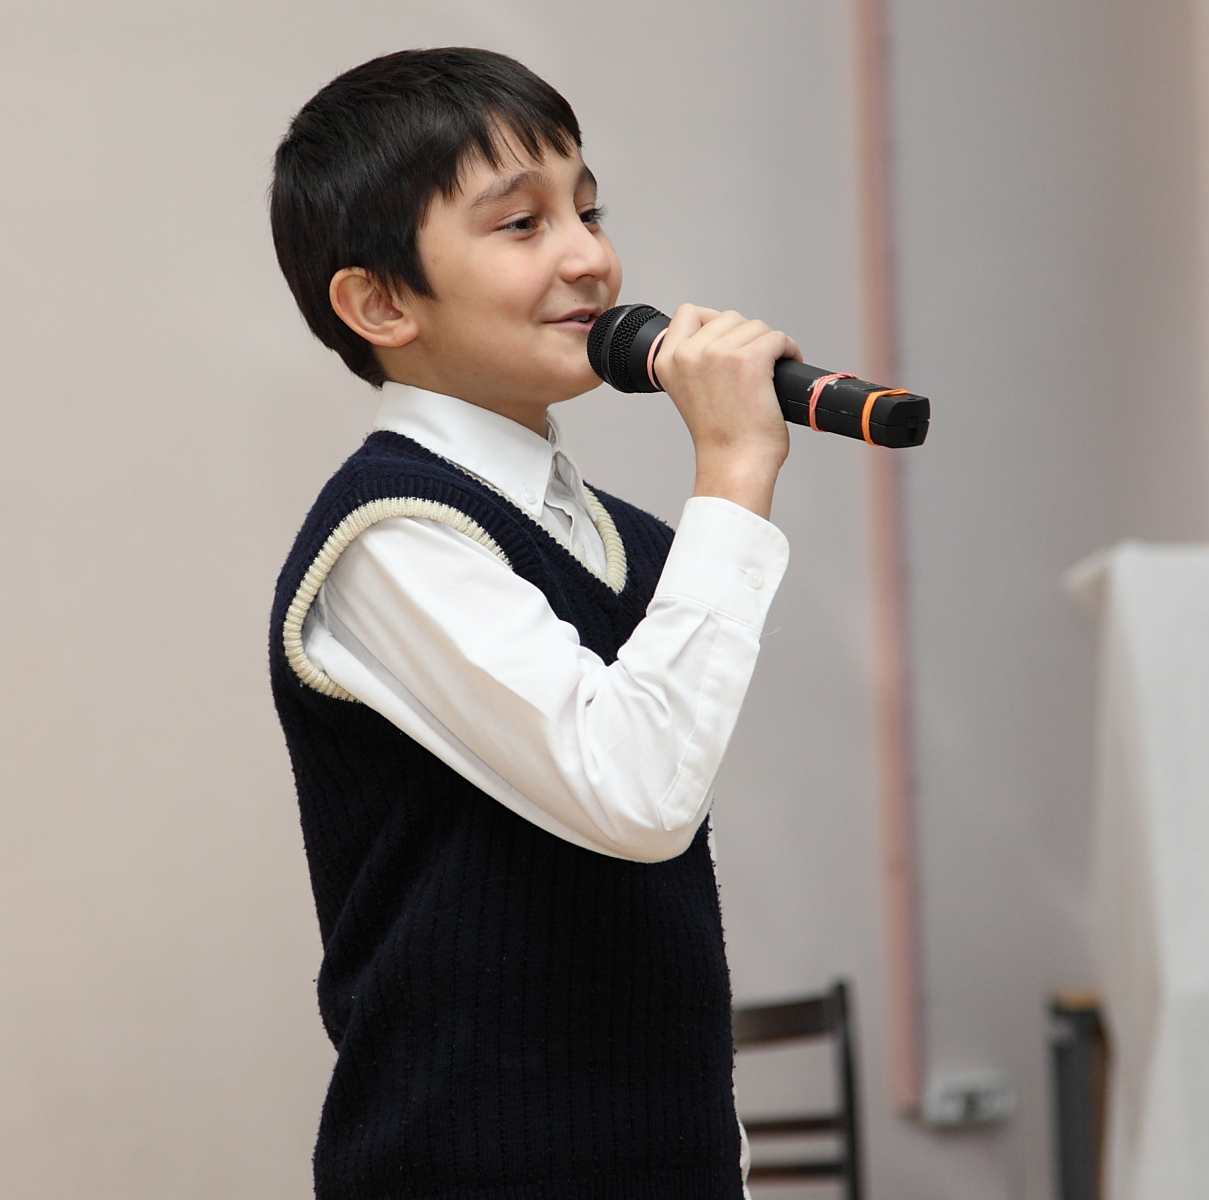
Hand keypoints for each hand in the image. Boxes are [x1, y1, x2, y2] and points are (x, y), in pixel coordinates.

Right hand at [653, 304, 798, 519]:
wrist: (734, 464)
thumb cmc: (719, 438)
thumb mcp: (688, 392)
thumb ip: (693, 362)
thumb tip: (721, 335)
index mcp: (667, 362)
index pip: (688, 313)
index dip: (713, 323)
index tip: (728, 343)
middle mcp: (688, 354)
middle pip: (728, 317)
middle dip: (746, 338)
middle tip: (753, 367)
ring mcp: (717, 354)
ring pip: (755, 326)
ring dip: (768, 345)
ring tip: (769, 372)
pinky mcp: (748, 359)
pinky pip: (777, 337)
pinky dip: (788, 350)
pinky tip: (786, 367)